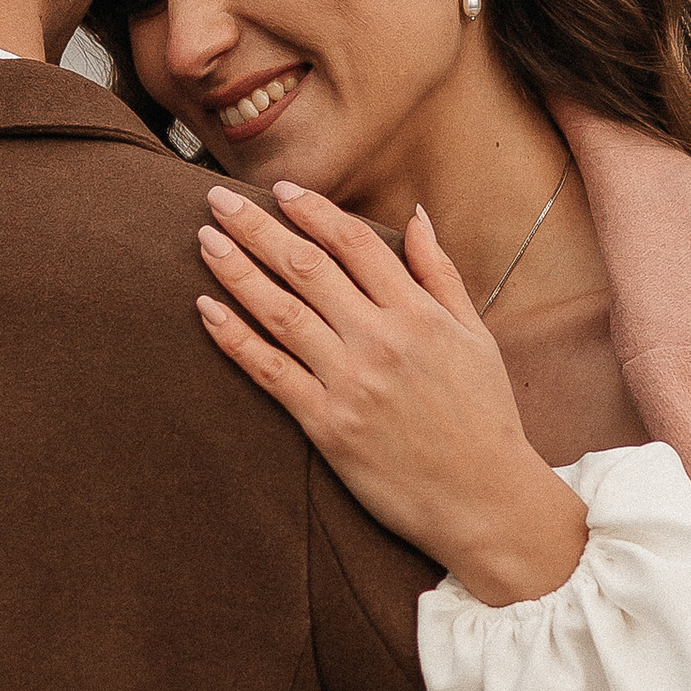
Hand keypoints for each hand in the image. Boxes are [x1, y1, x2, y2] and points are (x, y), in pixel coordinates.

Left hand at [196, 180, 588, 603]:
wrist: (485, 498)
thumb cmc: (484, 417)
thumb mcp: (475, 336)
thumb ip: (440, 274)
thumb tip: (417, 216)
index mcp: (418, 313)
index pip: (354, 244)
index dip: (312, 211)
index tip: (280, 191)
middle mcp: (381, 340)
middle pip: (306, 267)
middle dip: (257, 228)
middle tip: (217, 200)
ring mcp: (351, 382)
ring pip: (280, 312)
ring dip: (237, 271)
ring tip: (205, 241)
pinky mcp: (327, 424)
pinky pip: (271, 371)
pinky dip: (235, 337)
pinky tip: (206, 309)